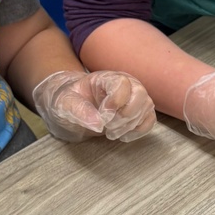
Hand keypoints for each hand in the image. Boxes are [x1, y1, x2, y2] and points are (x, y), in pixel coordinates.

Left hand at [33, 70, 155, 142]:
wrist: (73, 107)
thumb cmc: (69, 101)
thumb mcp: (65, 103)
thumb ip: (79, 110)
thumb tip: (98, 124)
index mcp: (107, 78)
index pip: (122, 83)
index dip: (115, 102)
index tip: (103, 117)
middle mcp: (125, 84)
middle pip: (140, 95)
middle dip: (125, 116)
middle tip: (107, 128)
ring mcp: (134, 97)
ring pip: (146, 108)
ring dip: (130, 125)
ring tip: (110, 134)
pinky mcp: (139, 111)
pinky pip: (149, 120)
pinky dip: (139, 131)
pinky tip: (123, 136)